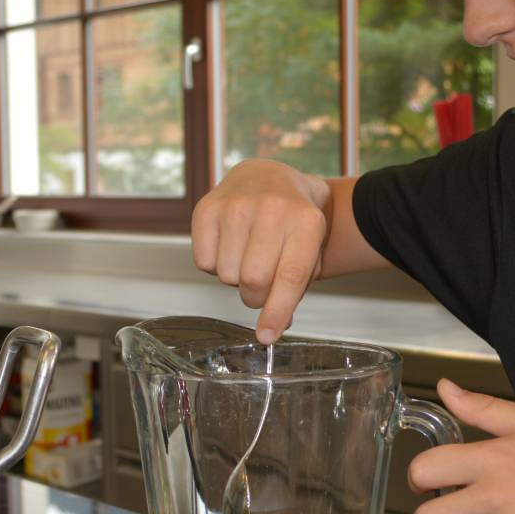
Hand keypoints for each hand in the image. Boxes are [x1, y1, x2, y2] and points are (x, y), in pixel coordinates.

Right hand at [191, 159, 330, 343]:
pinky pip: (203, 263)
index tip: (266, 336)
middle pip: (254, 281)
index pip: (289, 276)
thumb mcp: (311, 247)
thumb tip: (272, 328)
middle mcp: (271, 208)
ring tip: (247, 255)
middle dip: (257, 297)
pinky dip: (214, 265)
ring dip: (235, 278)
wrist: (267, 177)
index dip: (276, 311)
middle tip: (262, 286)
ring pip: (226, 275)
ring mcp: (236, 205)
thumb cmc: (291, 222)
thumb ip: (296, 287)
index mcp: (306, 221)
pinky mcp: (207, 208)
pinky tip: (228, 245)